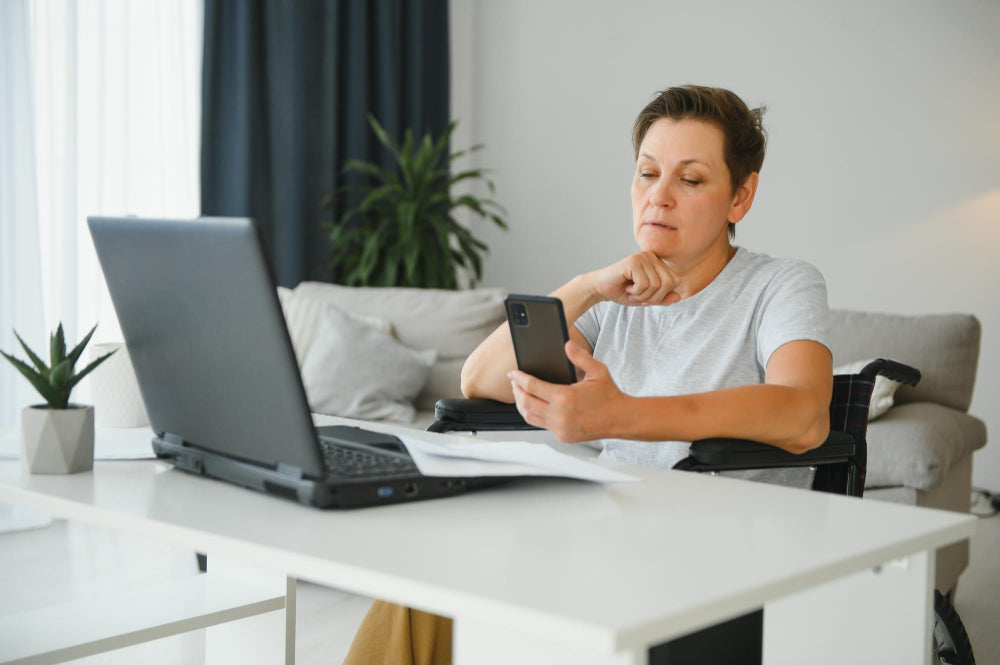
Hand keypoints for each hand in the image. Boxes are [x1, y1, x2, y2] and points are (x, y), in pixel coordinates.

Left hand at [508, 342, 626, 441]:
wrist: (621, 419)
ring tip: (520, 395)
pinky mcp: (563, 436)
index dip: (519, 379)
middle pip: (526, 403)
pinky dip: (535, 415)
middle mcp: (559, 415)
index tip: (513, 374)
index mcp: (565, 398)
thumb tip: (567, 344)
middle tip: (514, 383)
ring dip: (522, 405)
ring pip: (530, 417)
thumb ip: (580, 357)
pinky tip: (535, 406)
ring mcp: (560, 428)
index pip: (532, 387)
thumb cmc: (610, 395)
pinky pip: (541, 425)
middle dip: (516, 392)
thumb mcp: (598, 371)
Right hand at [585, 250, 680, 306]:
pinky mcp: (633, 261)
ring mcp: (643, 257)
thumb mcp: (646, 299)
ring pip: (656, 285)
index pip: (675, 281)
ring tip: (630, 290)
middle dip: (654, 296)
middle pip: (669, 283)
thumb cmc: (623, 291)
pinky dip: (635, 291)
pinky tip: (626, 286)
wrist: (600, 289)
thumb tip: (679, 297)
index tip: (645, 295)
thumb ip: (663, 298)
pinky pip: (644, 283)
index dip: (662, 295)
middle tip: (637, 295)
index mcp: (658, 262)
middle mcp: (652, 256)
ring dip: (642, 295)